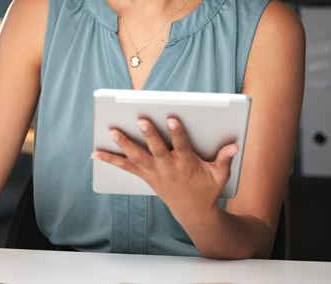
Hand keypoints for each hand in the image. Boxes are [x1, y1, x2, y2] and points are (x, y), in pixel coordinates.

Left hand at [91, 116, 237, 216]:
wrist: (194, 213)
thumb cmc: (207, 190)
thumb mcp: (220, 176)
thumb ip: (225, 159)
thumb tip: (234, 145)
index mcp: (187, 165)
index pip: (182, 146)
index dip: (177, 133)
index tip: (172, 118)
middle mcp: (168, 168)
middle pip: (157, 149)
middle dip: (149, 134)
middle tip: (141, 119)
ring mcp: (154, 173)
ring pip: (137, 157)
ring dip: (124, 144)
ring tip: (112, 131)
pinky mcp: (145, 177)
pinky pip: (125, 167)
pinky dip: (110, 160)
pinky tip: (96, 153)